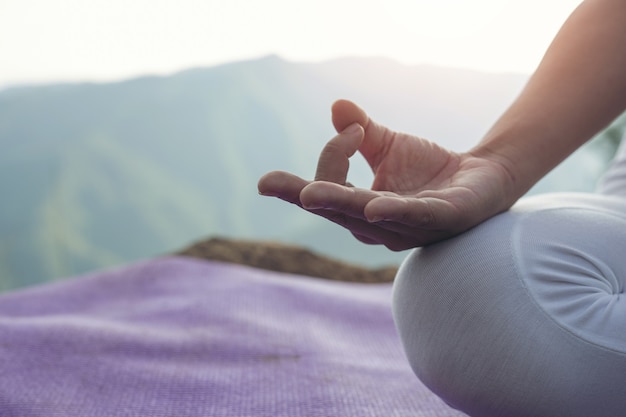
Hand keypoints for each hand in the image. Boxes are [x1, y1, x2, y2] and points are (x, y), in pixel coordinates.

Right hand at [258, 100, 514, 249]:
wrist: (483, 177)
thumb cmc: (429, 169)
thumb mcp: (389, 146)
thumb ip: (361, 131)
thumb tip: (337, 105)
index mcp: (360, 210)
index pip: (329, 187)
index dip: (332, 155)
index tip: (353, 128)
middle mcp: (378, 226)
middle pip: (337, 209)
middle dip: (306, 194)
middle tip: (269, 183)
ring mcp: (409, 228)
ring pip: (368, 217)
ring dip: (340, 204)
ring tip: (311, 195)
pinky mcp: (444, 219)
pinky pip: (416, 217)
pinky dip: (395, 213)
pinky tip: (374, 207)